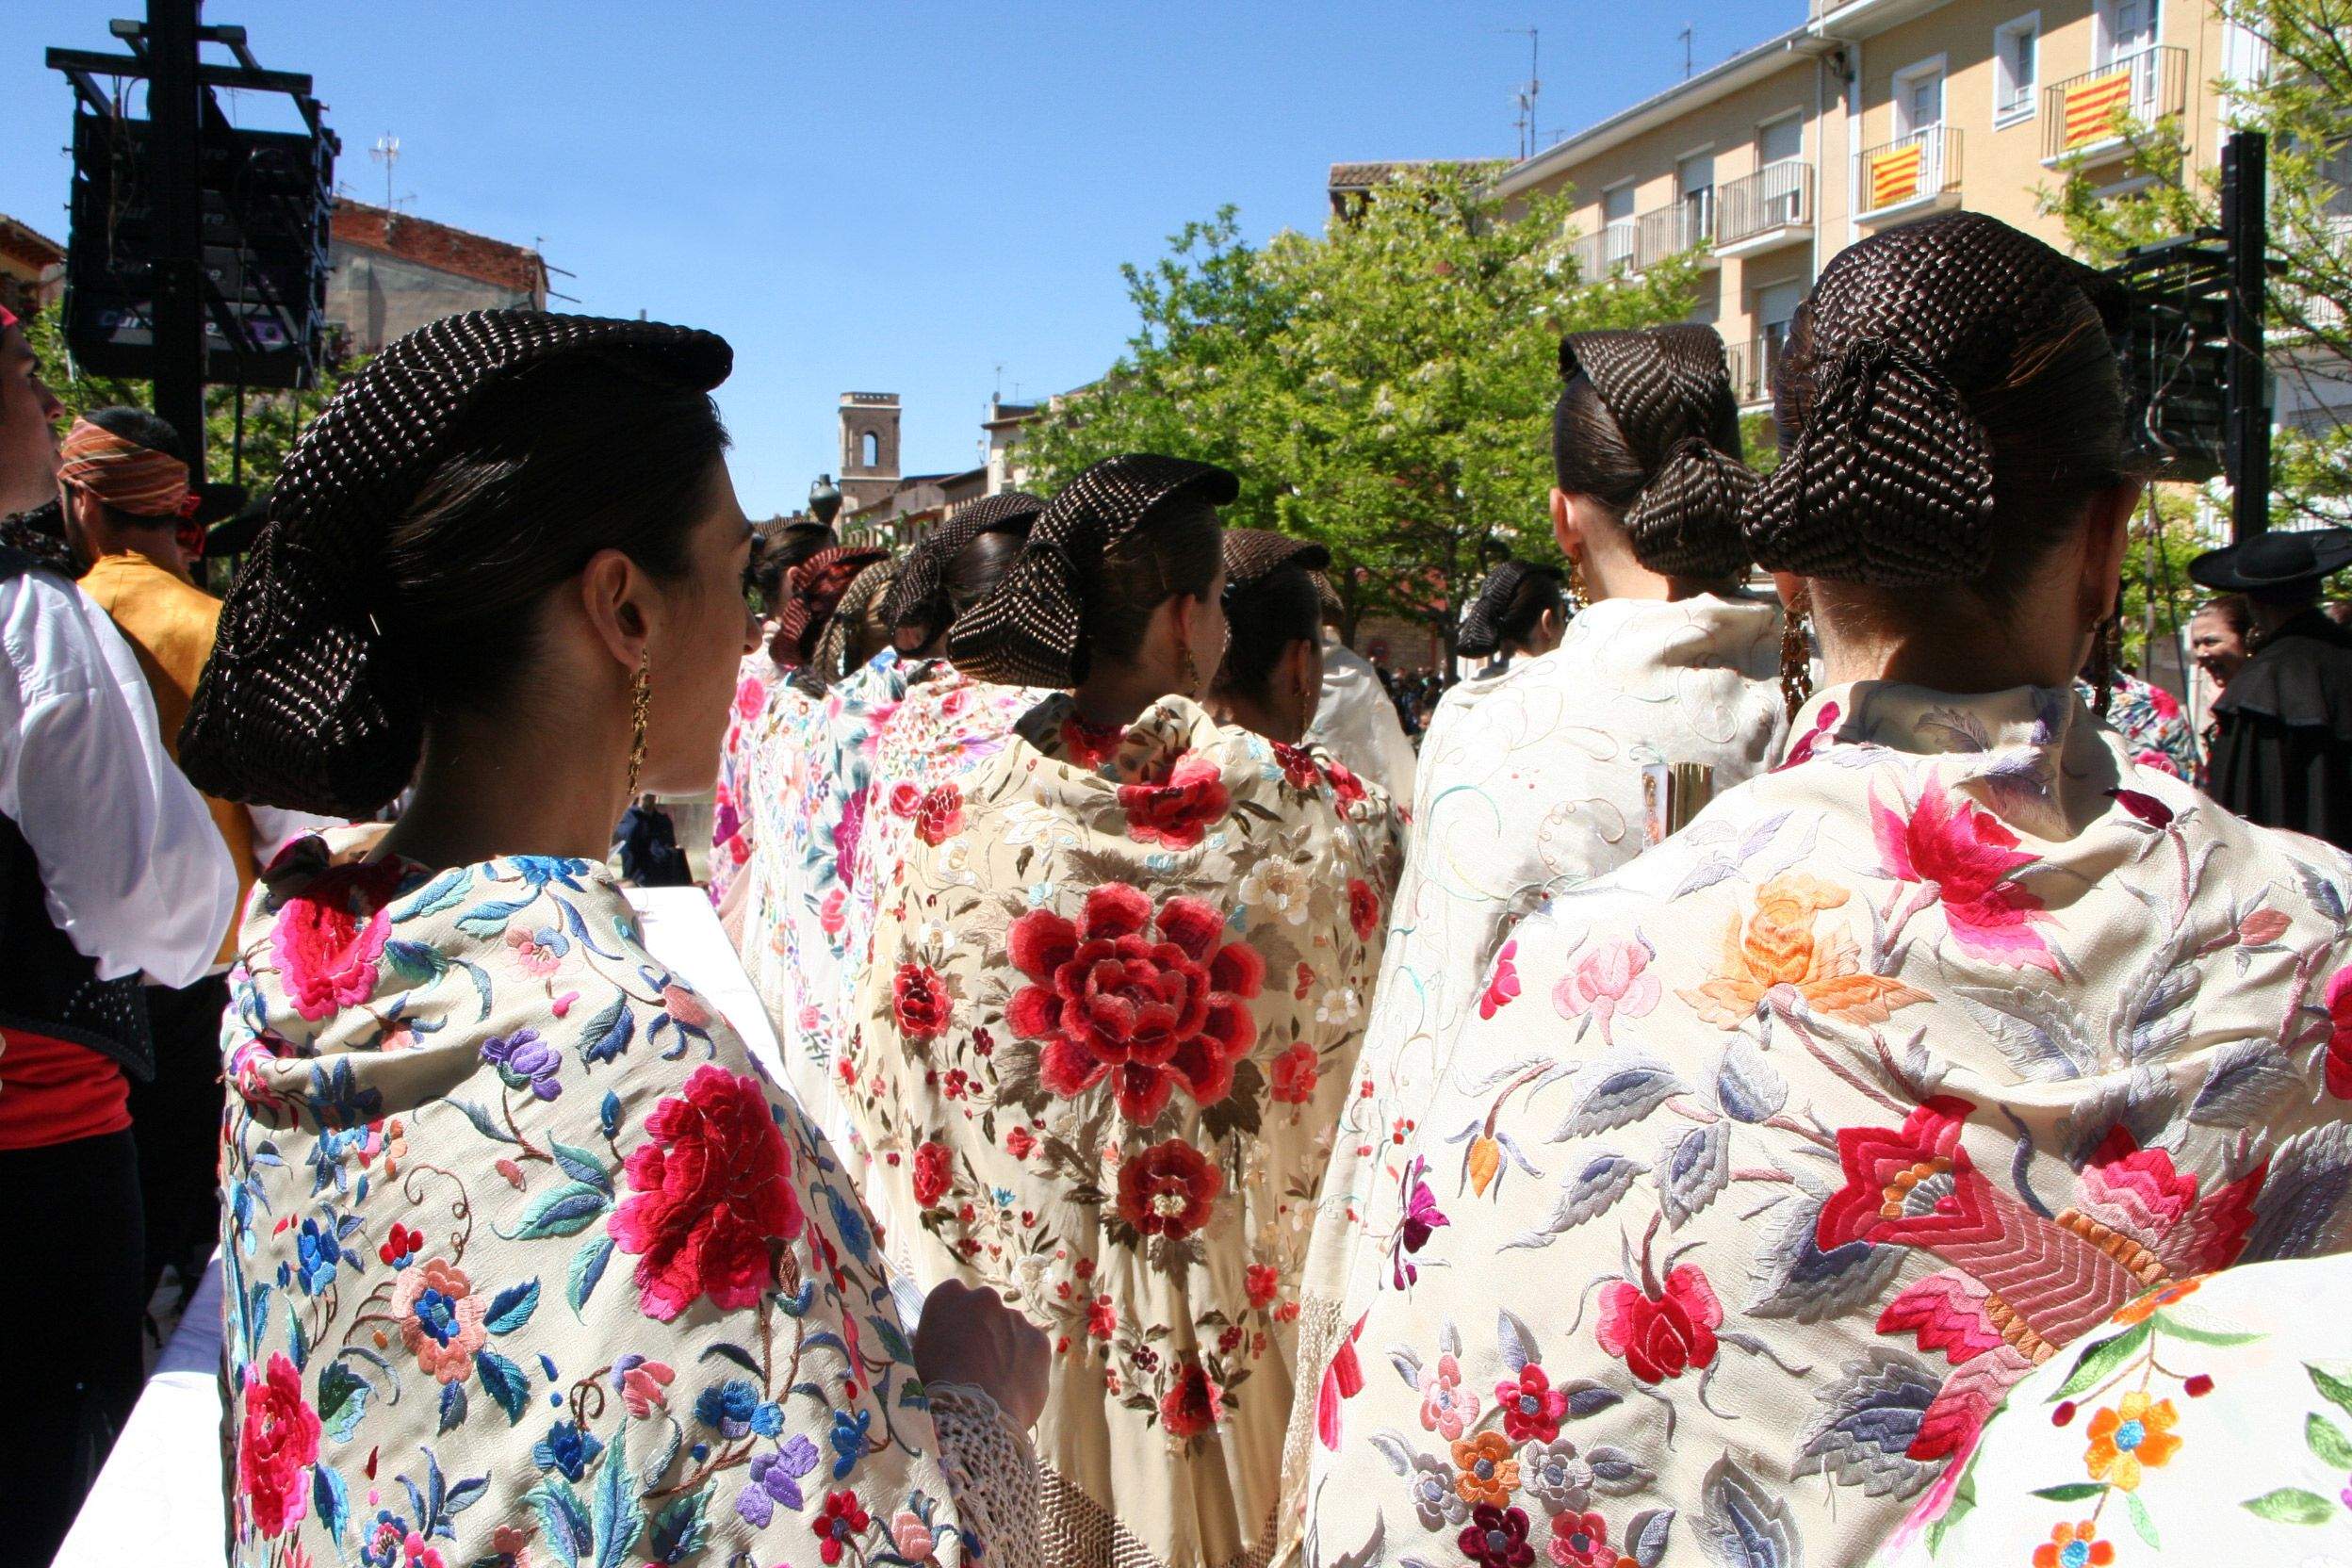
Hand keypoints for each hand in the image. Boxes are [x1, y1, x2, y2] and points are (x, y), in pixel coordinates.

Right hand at [914, 1278, 1049, 1431]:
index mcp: (948, 1295)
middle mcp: (984, 1297)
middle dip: (983, 1329)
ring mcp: (1015, 1317)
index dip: (954, 1321)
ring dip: (1005, 1346)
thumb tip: (941, 1342)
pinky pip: (1031, 1349)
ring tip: (995, 1381)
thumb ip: (934, 1339)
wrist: (974, 1413)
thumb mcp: (919, 1356)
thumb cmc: (935, 1387)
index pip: (952, 1297)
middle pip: (985, 1310)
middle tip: (976, 1362)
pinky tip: (1012, 1386)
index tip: (954, 1342)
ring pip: (1010, 1329)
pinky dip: (1025, 1363)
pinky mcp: (1039, 1340)